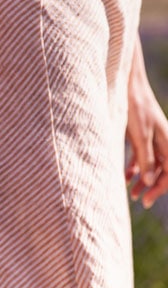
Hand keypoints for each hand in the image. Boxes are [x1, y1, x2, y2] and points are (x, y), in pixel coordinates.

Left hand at [125, 39, 167, 207]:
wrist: (124, 86)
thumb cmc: (135, 108)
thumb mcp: (140, 136)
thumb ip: (145, 159)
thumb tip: (149, 182)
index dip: (161, 187)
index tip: (147, 200)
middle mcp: (162, 141)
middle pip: (162, 170)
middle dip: (153, 187)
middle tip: (140, 201)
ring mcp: (150, 139)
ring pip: (150, 165)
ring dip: (142, 180)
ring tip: (131, 194)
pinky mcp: (138, 136)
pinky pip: (140, 157)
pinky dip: (134, 169)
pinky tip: (125, 178)